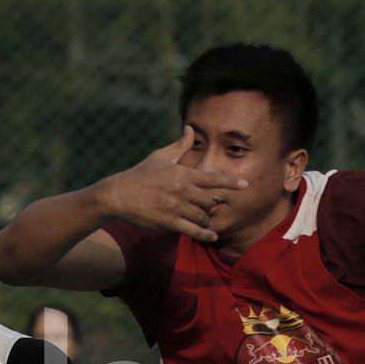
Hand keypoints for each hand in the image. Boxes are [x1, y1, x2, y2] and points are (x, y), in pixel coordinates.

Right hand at [98, 126, 247, 241]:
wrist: (119, 194)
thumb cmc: (140, 174)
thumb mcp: (160, 157)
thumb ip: (180, 145)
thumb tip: (190, 129)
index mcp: (183, 174)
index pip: (213, 178)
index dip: (231, 182)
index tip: (245, 185)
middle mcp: (183, 191)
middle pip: (210, 201)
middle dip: (212, 204)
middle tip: (210, 205)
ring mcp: (176, 208)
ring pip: (203, 216)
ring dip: (206, 218)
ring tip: (204, 218)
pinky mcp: (169, 222)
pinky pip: (193, 230)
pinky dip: (204, 234)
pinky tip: (212, 235)